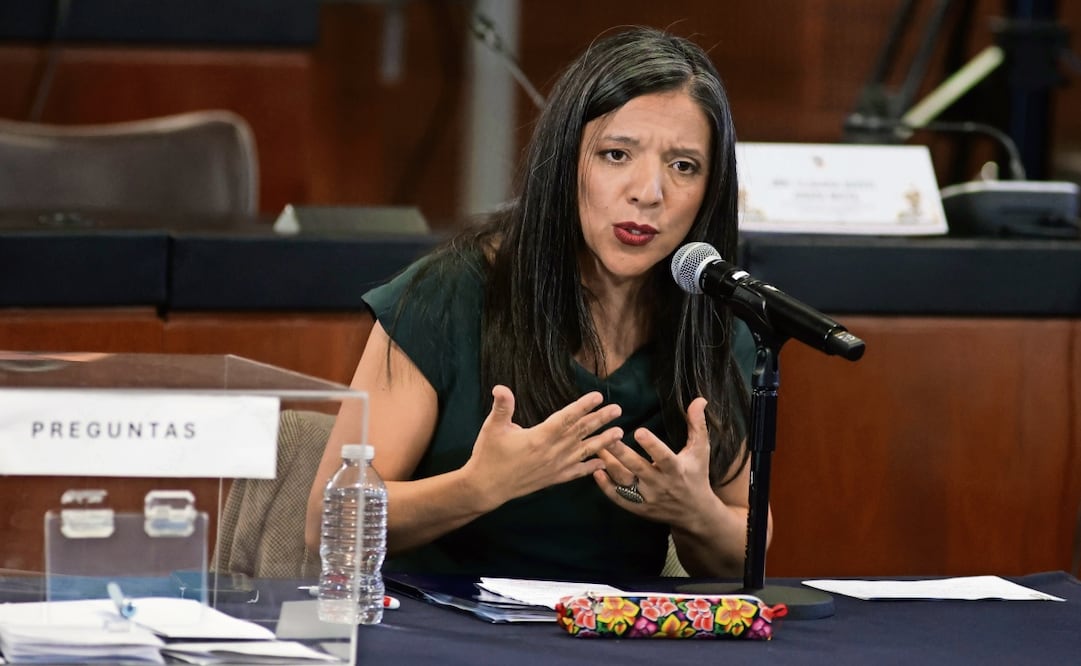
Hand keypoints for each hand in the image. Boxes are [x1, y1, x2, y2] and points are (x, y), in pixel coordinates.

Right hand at [462, 385, 622, 507]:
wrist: (486, 487)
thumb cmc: (489, 456)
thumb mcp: (493, 428)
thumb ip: (502, 407)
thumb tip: (500, 387)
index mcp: (540, 437)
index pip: (566, 418)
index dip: (583, 406)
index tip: (598, 396)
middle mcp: (552, 452)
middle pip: (581, 432)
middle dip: (600, 419)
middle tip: (617, 409)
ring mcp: (555, 467)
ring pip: (584, 452)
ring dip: (603, 442)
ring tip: (619, 433)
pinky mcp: (553, 478)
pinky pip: (576, 472)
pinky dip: (590, 468)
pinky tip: (602, 463)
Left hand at [593, 397, 723, 525]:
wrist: (694, 512)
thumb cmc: (697, 475)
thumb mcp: (700, 450)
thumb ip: (697, 425)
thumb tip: (699, 399)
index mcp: (677, 470)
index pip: (664, 457)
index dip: (652, 445)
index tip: (639, 431)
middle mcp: (661, 484)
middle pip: (638, 468)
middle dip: (621, 453)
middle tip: (607, 437)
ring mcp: (648, 498)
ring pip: (625, 482)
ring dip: (609, 465)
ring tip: (596, 448)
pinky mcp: (638, 507)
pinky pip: (619, 498)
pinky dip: (606, 487)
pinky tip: (596, 471)